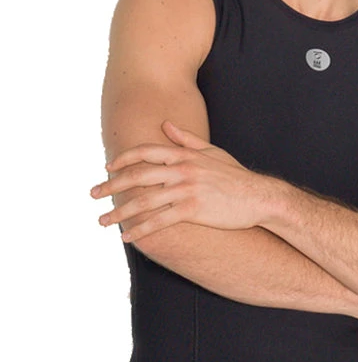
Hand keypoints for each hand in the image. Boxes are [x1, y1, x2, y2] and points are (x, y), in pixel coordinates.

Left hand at [91, 121, 269, 241]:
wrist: (258, 196)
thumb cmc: (235, 175)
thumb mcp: (211, 152)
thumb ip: (186, 139)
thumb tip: (166, 125)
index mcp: (185, 155)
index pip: (146, 152)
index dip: (123, 159)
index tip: (108, 168)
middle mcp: (182, 169)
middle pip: (138, 176)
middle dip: (111, 185)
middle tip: (93, 194)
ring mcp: (187, 190)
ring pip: (144, 201)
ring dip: (119, 212)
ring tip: (103, 221)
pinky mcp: (193, 210)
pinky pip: (160, 221)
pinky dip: (141, 229)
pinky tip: (127, 236)